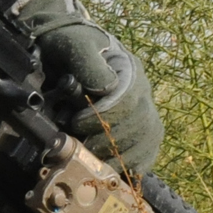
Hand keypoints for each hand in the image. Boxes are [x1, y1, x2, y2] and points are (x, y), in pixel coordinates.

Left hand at [18, 0, 163, 176]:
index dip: (104, 118)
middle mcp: (142, 91)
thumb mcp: (73, 45)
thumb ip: (88, 63)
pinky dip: (136, 163)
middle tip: (84, 146)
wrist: (65, 47)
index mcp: (129, 71)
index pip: (128, 103)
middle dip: (111, 140)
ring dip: (123, 155)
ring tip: (96, 159)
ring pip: (148, 139)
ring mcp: (143, 109)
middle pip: (141, 125)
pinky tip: (118, 168)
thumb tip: (107, 88)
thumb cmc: (68, 45)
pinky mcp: (138, 126)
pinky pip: (148, 149)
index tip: (76, 123)